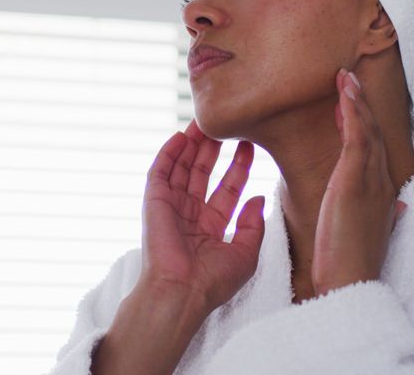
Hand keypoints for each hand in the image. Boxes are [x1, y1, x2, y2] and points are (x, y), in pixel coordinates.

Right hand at [140, 119, 265, 314]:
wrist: (182, 291)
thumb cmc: (213, 281)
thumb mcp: (246, 254)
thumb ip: (253, 225)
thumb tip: (259, 199)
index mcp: (211, 227)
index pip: (227, 189)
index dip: (238, 167)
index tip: (249, 146)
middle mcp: (190, 214)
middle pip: (202, 173)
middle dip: (213, 150)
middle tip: (225, 126)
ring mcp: (172, 207)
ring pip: (182, 168)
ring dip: (191, 145)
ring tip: (203, 122)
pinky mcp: (154, 202)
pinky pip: (160, 172)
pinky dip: (168, 153)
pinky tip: (179, 136)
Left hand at [311, 67, 407, 295]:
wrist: (350, 284)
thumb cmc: (352, 263)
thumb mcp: (369, 234)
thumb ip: (382, 216)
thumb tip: (398, 209)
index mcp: (383, 194)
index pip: (375, 150)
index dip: (366, 123)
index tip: (353, 104)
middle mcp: (381, 183)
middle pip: (376, 134)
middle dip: (363, 104)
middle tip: (350, 77)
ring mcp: (371, 180)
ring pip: (369, 130)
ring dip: (357, 100)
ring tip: (345, 76)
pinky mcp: (355, 182)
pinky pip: (358, 138)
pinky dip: (353, 112)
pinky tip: (345, 93)